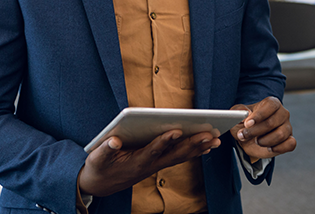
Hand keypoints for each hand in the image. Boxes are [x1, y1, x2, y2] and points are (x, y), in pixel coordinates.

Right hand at [78, 129, 220, 196]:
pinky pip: (180, 157)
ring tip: (217, 139)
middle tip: (210, 135)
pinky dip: (194, 151)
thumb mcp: (97, 158)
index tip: (176, 131)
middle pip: (174, 154)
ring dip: (199, 148)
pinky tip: (208, 146)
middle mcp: (149, 165)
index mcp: (135, 162)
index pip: (152, 151)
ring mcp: (156, 165)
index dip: (164, 141)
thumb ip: (105, 150)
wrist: (101, 184)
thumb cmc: (99, 167)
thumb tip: (113, 140)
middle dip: (192, 144)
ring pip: (180, 156)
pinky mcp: (159, 163)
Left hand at [231, 97, 296, 160]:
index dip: (259, 115)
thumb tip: (247, 113)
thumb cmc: (245, 123)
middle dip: (255, 131)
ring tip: (256, 141)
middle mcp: (282, 113)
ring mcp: (287, 127)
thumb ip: (239, 111)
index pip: (270, 105)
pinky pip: (290, 144)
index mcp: (272, 103)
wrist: (249, 138)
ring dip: (264, 141)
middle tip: (243, 135)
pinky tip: (269, 148)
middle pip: (272, 122)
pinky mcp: (289, 140)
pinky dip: (279, 148)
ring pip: (280, 135)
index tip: (247, 124)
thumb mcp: (237, 114)